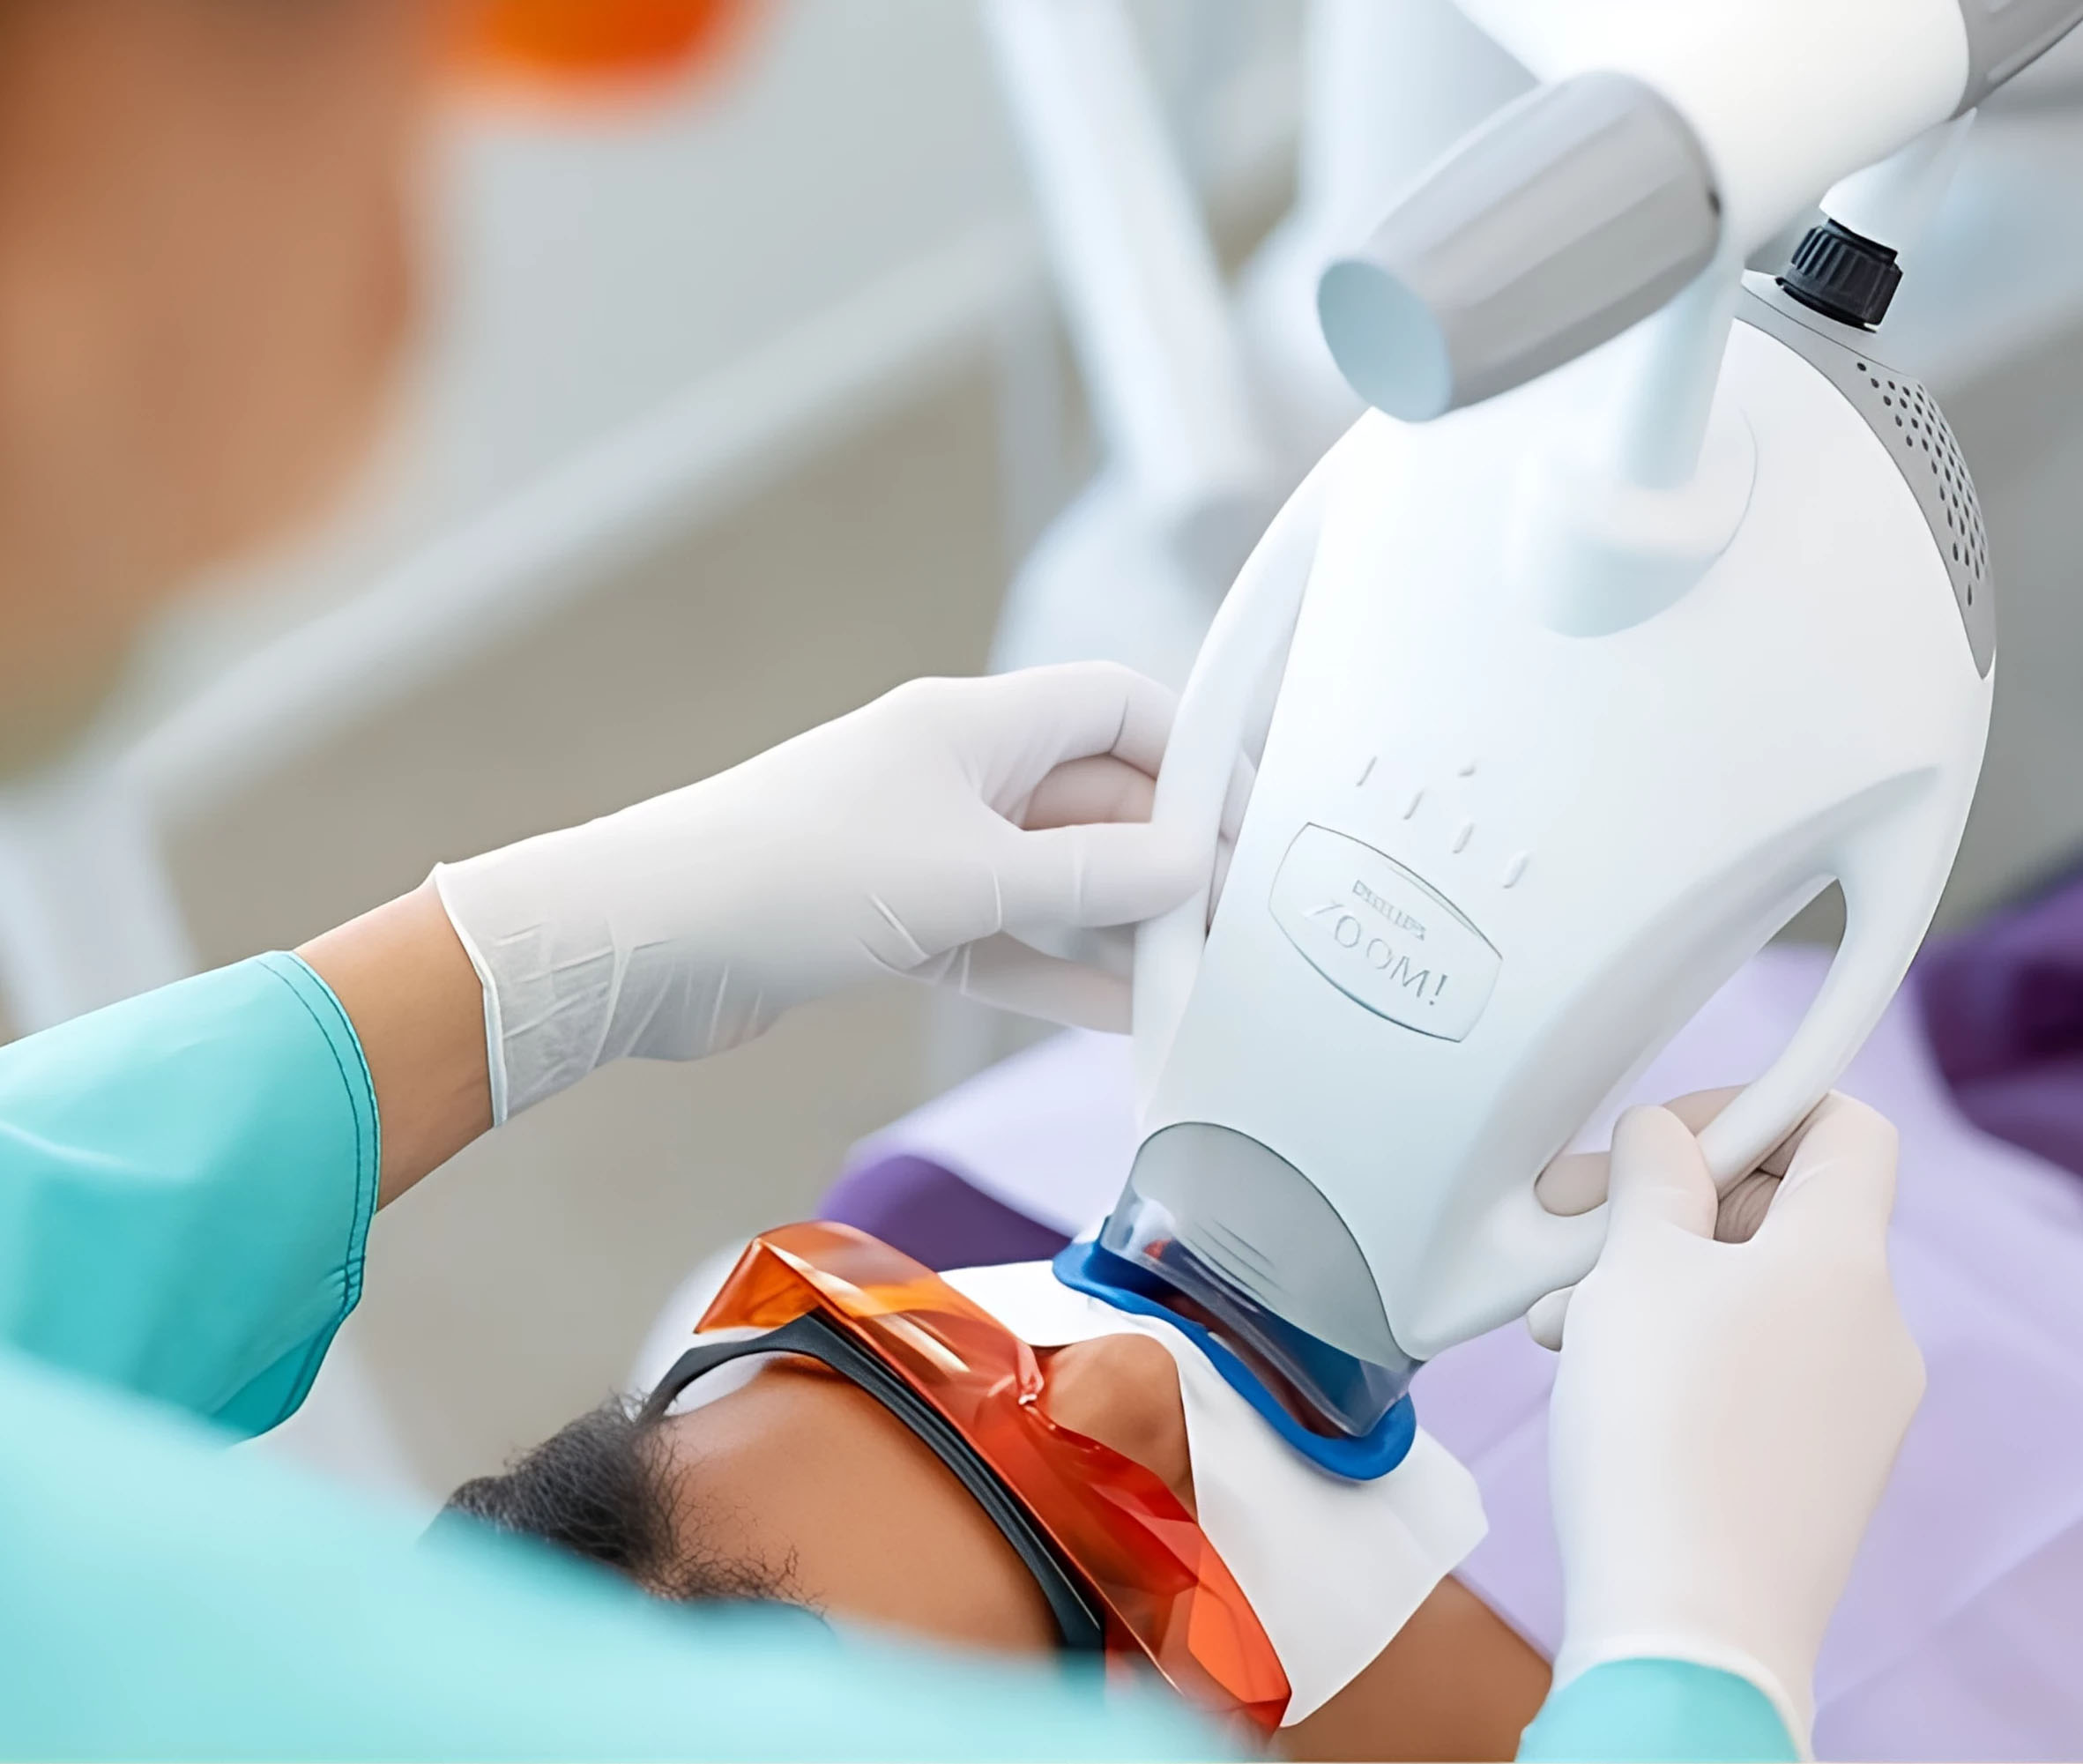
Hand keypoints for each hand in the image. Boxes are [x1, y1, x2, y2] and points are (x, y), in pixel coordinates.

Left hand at [433, 663, 1209, 1120]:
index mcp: (976, 727)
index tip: (1253, 823)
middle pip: (1097, 799)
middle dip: (1167, 857)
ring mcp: (925, 850)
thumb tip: (1193, 869)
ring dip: (1120, 928)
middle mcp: (957, 777)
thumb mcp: (965, 878)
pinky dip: (1058, 973)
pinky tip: (1121, 1016)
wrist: (641, 943)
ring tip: (1199, 978)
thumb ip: (1088, 882)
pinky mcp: (896, 921)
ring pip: (1054, 881)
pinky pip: (1005, 940)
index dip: (1195, 755)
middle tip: (1240, 924)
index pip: (1120, 707)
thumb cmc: (789, 875)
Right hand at [1542, 1097, 1923, 1748]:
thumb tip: (1665, 1141)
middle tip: (1584, 1219)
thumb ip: (1653, 1179)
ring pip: (1753, 1291)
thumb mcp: (1635, 1267)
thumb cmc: (1663, 1441)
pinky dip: (1680, 1348)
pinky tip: (1603, 1375)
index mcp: (1844, 1261)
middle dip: (1673, 1202)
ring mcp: (1849, 1406)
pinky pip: (1752, 1366)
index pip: (1842, 1124)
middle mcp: (1871, 1330)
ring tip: (1571, 1314)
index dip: (1752, 1105)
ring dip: (1658, 1278)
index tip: (1668, 1136)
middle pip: (1782, 1210)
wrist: (1684, 1621)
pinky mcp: (1814, 1466)